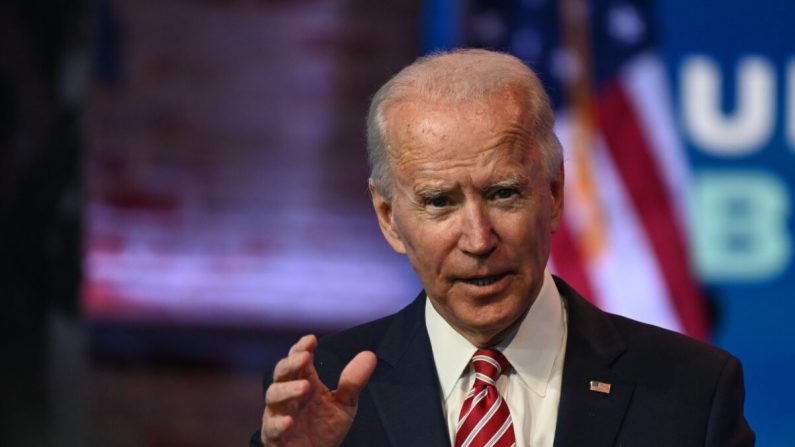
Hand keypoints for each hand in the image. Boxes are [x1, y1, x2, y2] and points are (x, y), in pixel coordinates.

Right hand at [261, 334, 376, 446]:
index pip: (298, 359)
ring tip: (305, 386)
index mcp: (304, 381)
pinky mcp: (274, 436)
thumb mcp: (344, 404)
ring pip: (273, 396)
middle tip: (305, 357)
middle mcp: (288, 395)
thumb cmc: (324, 427)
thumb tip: (369, 356)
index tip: (312, 340)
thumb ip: (353, 382)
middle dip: (291, 363)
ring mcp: (278, 414)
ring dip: (287, 390)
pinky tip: (289, 421)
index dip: (301, 348)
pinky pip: (271, 428)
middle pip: (282, 372)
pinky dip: (278, 424)